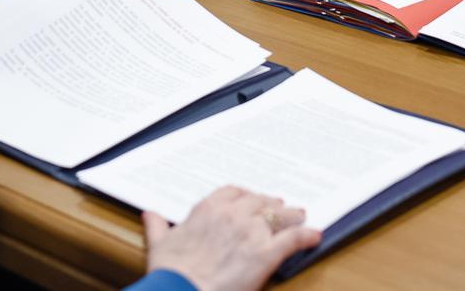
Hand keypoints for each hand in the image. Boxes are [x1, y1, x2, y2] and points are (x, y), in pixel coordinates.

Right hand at [144, 186, 320, 290]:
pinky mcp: (265, 253)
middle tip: (280, 207)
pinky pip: (292, 238)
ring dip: (292, 216)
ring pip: (279, 216)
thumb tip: (150, 215)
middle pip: (260, 202)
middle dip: (271, 205)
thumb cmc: (169, 272)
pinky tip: (314, 235)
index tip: (252, 199)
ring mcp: (251, 231)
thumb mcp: (160, 245)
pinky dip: (306, 236)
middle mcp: (232, 214)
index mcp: (208, 209)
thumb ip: (158, 226)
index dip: (247, 195)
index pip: (234, 192)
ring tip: (300, 216)